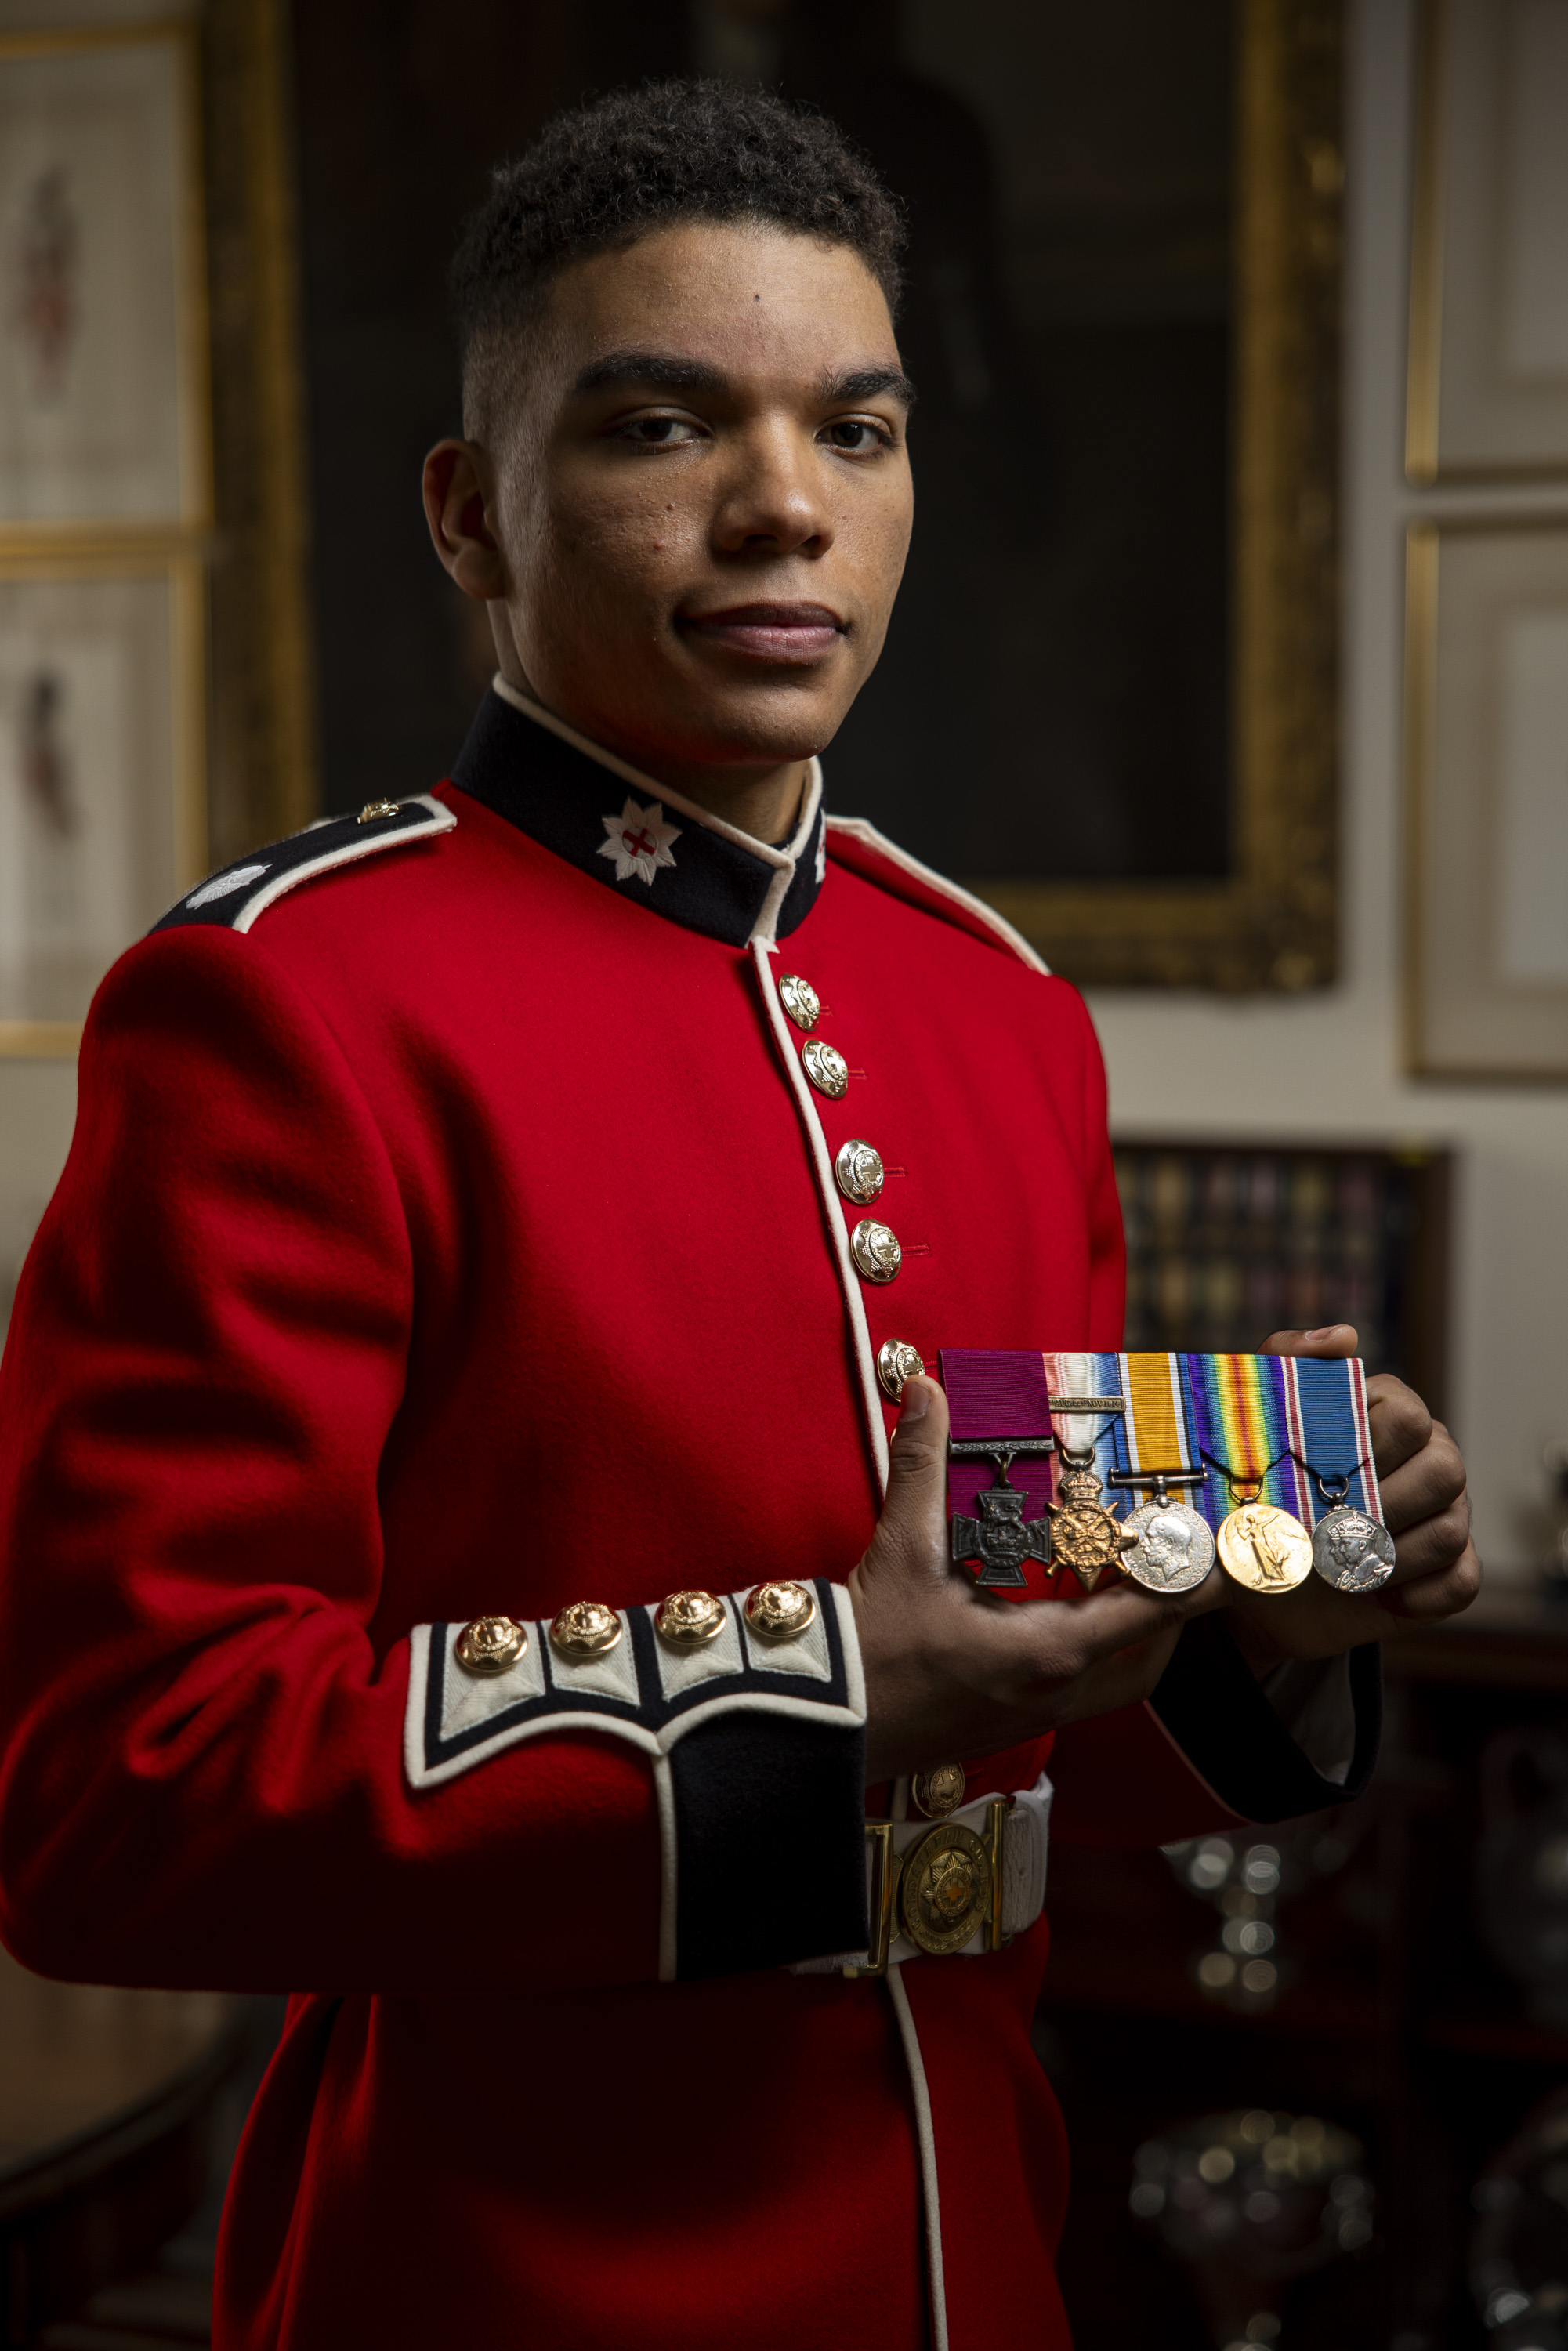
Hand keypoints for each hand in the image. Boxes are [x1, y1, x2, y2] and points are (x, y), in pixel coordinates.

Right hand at [850, 1376, 1213, 1781]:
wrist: (821, 1722)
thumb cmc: (866, 1649)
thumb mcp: (901, 1548)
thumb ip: (923, 1465)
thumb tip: (929, 1392)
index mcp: (1046, 1651)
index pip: (1150, 1613)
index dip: (1194, 1579)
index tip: (1229, 1551)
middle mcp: (1054, 1691)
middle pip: (1147, 1657)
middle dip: (1171, 1615)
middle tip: (1179, 1562)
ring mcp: (1033, 1715)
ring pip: (1116, 1681)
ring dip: (1133, 1637)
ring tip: (1128, 1583)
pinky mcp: (1008, 1725)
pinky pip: (1078, 1691)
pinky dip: (1093, 1653)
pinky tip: (1065, 1615)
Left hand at [1217, 1325, 1479, 1671]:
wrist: (1259, 1579)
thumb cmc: (1258, 1492)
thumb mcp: (1251, 1424)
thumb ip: (1285, 1363)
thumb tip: (1345, 1335)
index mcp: (1390, 1412)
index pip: (1406, 1414)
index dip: (1365, 1447)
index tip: (1314, 1473)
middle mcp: (1429, 1457)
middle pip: (1445, 1469)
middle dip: (1380, 1506)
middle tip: (1324, 1528)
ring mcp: (1447, 1513)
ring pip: (1451, 1528)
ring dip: (1388, 1556)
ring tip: (1338, 1566)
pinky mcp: (1448, 1572)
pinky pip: (1463, 1581)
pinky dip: (1420, 1594)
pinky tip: (1375, 1595)